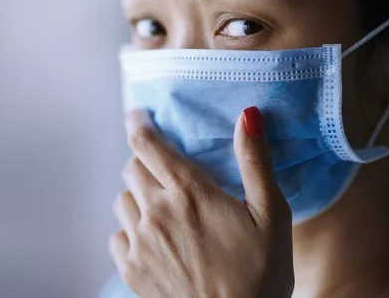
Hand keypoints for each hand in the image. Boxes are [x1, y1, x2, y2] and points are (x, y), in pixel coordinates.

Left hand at [108, 107, 293, 297]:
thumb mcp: (271, 215)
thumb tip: (249, 114)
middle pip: (131, 168)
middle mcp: (156, 212)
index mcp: (189, 192)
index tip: (136, 115)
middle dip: (144, 161)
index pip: (147, 143)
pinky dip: (129, 229)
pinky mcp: (131, 270)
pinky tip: (151, 238)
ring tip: (160, 206)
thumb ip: (255, 162)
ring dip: (136, 195)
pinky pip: (117, 235)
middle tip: (164, 170)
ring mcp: (140, 242)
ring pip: (122, 200)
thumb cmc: (261, 274)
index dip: (137, 123)